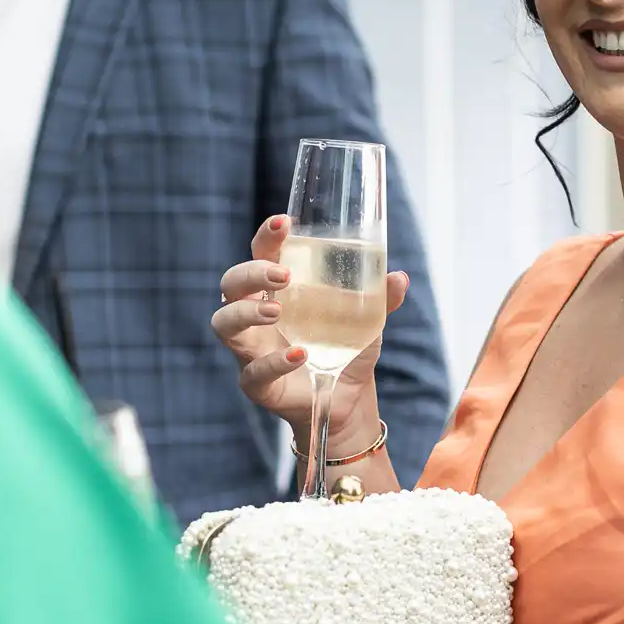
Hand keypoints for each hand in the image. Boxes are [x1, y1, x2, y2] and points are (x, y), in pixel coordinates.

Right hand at [210, 216, 409, 451]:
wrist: (348, 399)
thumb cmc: (345, 346)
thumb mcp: (367, 319)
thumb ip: (380, 298)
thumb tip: (399, 277)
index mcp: (276, 289)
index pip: (261, 253)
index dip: (267, 236)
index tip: (284, 223)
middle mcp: (255, 314)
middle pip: (231, 284)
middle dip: (251, 273)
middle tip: (282, 275)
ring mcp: (251, 349)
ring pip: (224, 323)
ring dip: (246, 312)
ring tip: (276, 311)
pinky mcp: (256, 383)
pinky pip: (253, 371)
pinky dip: (274, 362)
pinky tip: (299, 355)